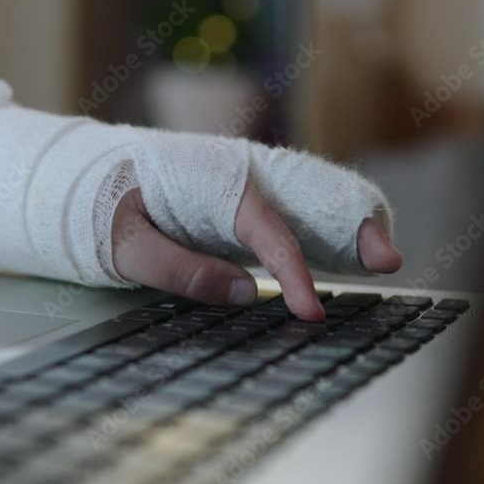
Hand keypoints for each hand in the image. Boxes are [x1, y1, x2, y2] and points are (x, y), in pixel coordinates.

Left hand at [111, 181, 401, 320]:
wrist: (92, 173)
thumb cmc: (105, 207)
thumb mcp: (125, 243)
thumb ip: (180, 268)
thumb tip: (244, 293)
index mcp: (214, 186)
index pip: (267, 231)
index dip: (293, 273)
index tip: (310, 311)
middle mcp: (241, 179)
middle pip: (308, 199)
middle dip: (352, 226)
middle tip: (391, 260)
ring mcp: (248, 188)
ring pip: (310, 200)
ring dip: (350, 226)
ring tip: (385, 257)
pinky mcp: (247, 202)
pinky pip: (297, 211)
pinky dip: (329, 228)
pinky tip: (352, 252)